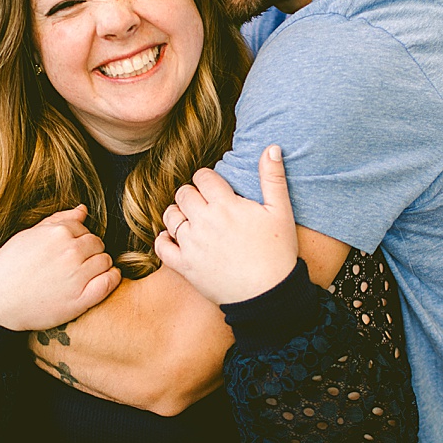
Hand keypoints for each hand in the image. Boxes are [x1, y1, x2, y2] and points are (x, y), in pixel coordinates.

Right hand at [0, 206, 122, 330]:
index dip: (78, 239)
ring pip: (105, 261)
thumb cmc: (9, 267)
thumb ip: (58, 221)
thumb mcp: (29, 236)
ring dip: (99, 266)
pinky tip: (104, 280)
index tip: (68, 251)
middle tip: (75, 264)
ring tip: (84, 274)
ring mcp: (77, 275)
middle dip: (89, 251)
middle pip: (97, 244)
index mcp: (58, 233)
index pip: (84, 229)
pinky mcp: (81, 299)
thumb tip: (82, 209)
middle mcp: (70, 252)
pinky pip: (110, 282)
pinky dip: (112, 278)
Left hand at [154, 145, 297, 304]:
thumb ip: (273, 177)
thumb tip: (271, 146)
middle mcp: (204, 222)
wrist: (269, 296)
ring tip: (193, 221)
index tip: (216, 189)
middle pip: (184, 193)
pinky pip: (161, 247)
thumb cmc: (278, 253)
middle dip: (193, 194)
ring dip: (178, 215)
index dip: (208, 179)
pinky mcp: (185, 266)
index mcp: (226, 205)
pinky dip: (163, 240)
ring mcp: (192, 245)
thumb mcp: (281, 212)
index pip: (203, 176)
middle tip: (205, 205)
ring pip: (170, 217)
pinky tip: (175, 239)